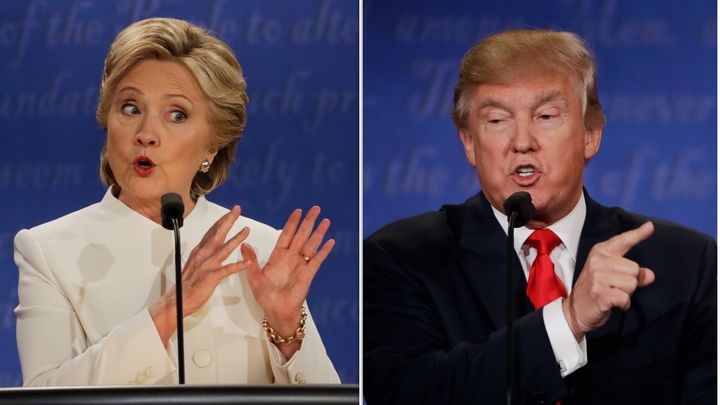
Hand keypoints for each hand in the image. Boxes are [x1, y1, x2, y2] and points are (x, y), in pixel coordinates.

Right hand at [150, 206, 252, 343]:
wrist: (176, 302)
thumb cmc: (186, 285)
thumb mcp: (195, 265)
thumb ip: (203, 255)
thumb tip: (208, 247)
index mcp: (200, 252)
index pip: (212, 232)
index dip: (222, 221)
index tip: (230, 212)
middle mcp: (203, 255)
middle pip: (217, 234)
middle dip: (228, 221)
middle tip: (237, 210)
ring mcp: (207, 265)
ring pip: (224, 248)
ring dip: (236, 238)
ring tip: (246, 230)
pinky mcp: (211, 277)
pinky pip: (226, 270)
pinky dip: (237, 266)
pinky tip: (247, 262)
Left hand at [241, 206, 334, 353]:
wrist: (276, 312)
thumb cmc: (265, 296)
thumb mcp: (254, 277)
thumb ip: (250, 260)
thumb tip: (244, 243)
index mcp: (278, 256)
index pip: (287, 235)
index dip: (292, 223)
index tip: (298, 211)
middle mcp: (291, 258)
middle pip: (302, 235)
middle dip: (308, 222)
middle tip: (315, 208)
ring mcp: (301, 265)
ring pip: (312, 245)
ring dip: (319, 233)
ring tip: (326, 221)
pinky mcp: (308, 274)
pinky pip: (317, 260)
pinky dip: (324, 251)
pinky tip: (330, 242)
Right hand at [563, 221, 654, 340]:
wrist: (575, 311)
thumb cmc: (595, 290)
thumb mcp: (611, 276)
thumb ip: (631, 273)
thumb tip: (650, 275)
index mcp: (600, 252)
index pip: (623, 241)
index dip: (638, 234)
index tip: (650, 226)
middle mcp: (598, 261)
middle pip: (634, 269)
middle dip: (630, 282)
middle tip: (613, 288)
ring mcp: (597, 276)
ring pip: (632, 284)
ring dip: (626, 294)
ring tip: (611, 295)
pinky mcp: (599, 292)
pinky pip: (625, 298)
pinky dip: (623, 305)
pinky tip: (612, 304)